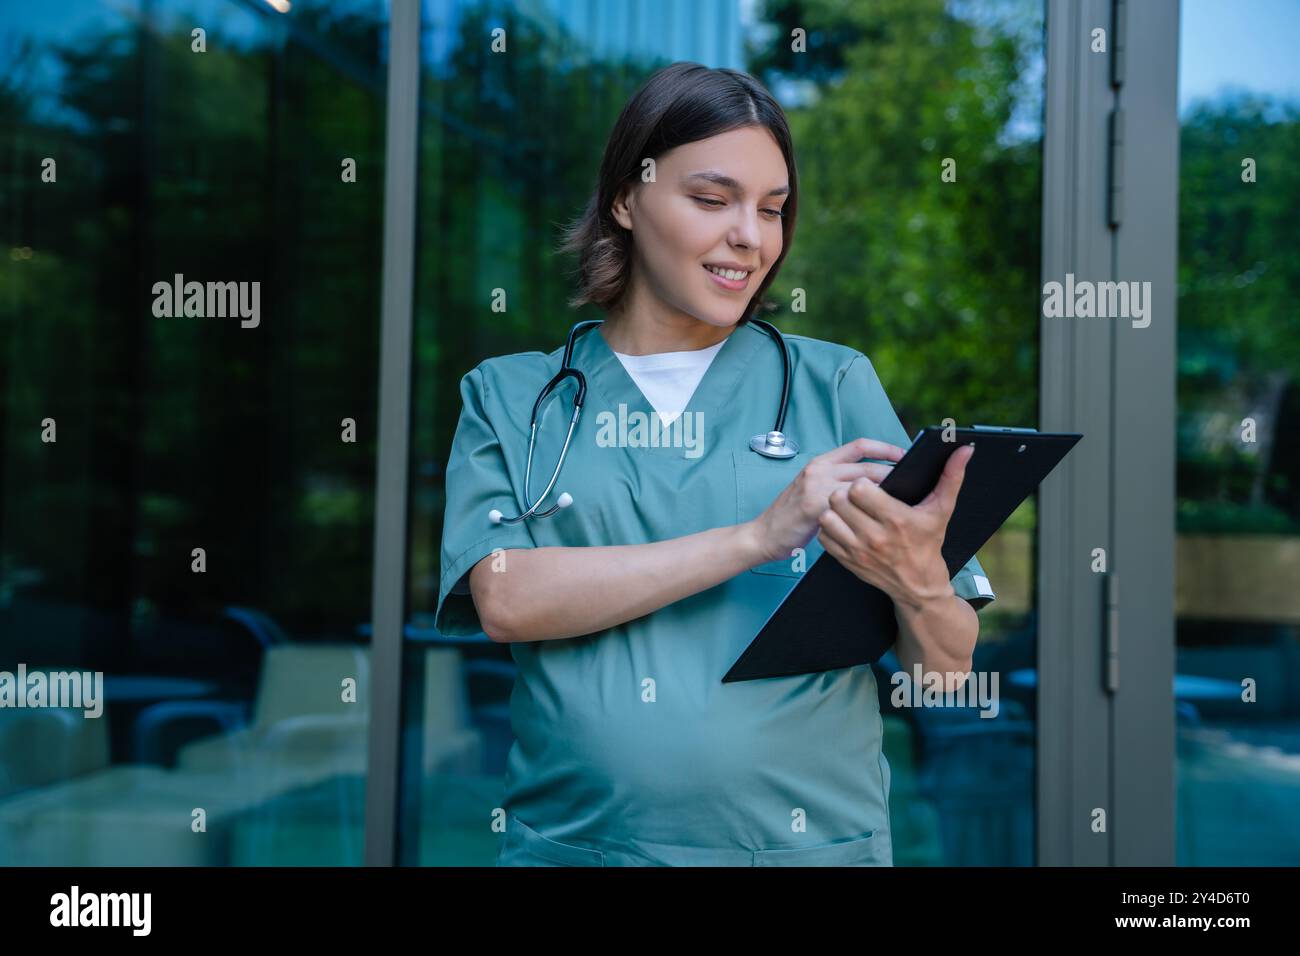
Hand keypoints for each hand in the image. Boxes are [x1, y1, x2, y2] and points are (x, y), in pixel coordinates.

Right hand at [748, 438, 903, 566]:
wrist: (764, 534)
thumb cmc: (792, 516)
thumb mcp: (813, 490)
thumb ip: (837, 482)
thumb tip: (872, 483)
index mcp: (821, 462)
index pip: (860, 445)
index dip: (886, 448)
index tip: (905, 455)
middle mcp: (819, 469)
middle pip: (867, 466)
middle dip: (894, 474)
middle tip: (913, 484)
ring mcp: (816, 486)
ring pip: (862, 485)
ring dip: (884, 494)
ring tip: (902, 504)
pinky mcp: (814, 506)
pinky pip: (849, 505)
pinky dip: (867, 510)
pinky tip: (879, 519)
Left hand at [817, 442, 973, 610]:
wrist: (919, 586)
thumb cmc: (929, 542)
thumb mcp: (942, 510)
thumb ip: (952, 477)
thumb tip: (964, 449)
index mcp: (896, 519)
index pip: (859, 489)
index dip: (862, 482)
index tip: (870, 485)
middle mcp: (874, 536)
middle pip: (839, 500)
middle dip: (846, 493)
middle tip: (855, 495)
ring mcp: (858, 551)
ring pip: (827, 517)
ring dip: (834, 510)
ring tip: (848, 509)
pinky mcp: (846, 561)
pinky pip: (824, 536)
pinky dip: (830, 528)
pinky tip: (843, 525)